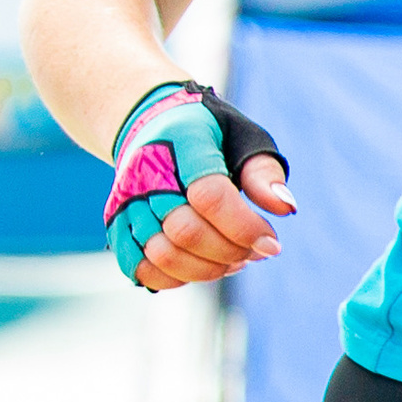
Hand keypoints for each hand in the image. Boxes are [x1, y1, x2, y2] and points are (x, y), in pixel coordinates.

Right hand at [104, 84, 295, 291]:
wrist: (151, 124)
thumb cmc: (209, 136)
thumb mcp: (244, 139)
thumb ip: (263, 173)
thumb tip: (284, 208)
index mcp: (181, 143)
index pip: (209, 197)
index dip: (244, 228)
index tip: (272, 243)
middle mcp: (145, 173)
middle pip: (186, 232)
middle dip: (230, 251)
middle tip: (255, 250)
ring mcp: (126, 201)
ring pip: (163, 255)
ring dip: (207, 269)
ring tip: (233, 259)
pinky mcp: (117, 224)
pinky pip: (140, 267)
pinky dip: (176, 278)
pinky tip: (203, 265)